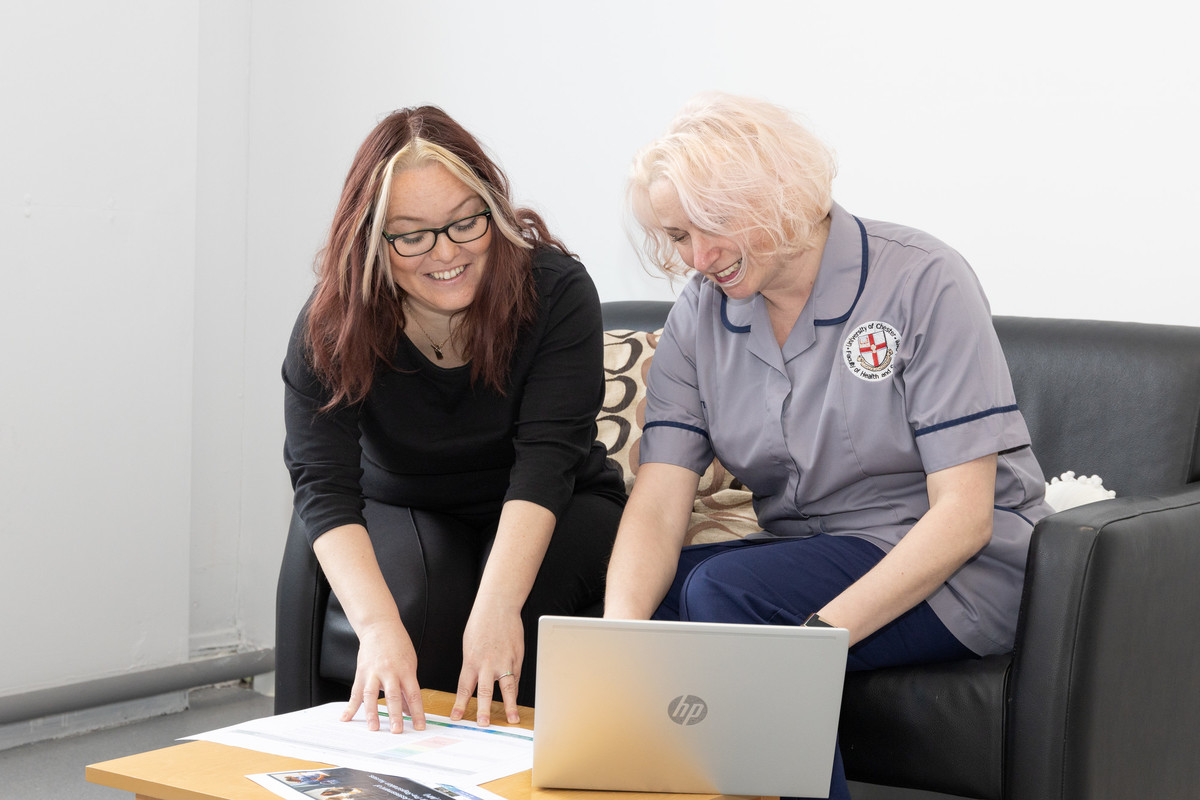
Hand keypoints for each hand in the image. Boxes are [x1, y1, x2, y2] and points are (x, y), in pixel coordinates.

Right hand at [340, 619, 426, 732]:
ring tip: (374, 728)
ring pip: (372, 695)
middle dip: (396, 715)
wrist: (380, 626)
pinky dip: (350, 706)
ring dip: (372, 713)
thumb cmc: (398, 645)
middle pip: (394, 696)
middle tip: (397, 731)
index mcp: (406, 670)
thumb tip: (409, 710)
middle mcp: (390, 672)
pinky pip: (355, 692)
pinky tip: (345, 718)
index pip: (414, 695)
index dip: (418, 712)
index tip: (420, 727)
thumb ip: (408, 687)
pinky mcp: (361, 672)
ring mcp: (374, 672)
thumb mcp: (409, 664)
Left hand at [450, 604, 523, 725]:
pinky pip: (517, 676)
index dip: (459, 705)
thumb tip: (475, 682)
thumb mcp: (469, 645)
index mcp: (471, 661)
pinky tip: (515, 700)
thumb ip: (473, 665)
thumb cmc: (481, 624)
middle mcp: (487, 663)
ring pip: (507, 687)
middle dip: (483, 710)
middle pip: (484, 691)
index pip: (464, 688)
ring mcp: (504, 661)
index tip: (456, 718)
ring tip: (512, 719)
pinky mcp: (518, 657)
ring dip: (510, 705)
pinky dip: (515, 688)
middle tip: (483, 724)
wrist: (498, 606)